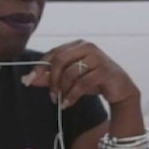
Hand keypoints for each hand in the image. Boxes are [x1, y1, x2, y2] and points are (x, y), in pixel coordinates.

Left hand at [21, 40, 139, 108]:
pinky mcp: (104, 70)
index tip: (30, 81)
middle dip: (52, 80)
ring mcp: (97, 57)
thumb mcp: (69, 80)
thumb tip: (28, 79)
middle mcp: (87, 47)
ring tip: (61, 101)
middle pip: (59, 61)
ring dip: (63, 90)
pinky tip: (68, 104)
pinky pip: (82, 83)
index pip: (53, 53)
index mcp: (77, 45)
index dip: (40, 67)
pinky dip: (72, 95)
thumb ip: (50, 78)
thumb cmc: (94, 81)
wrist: (120, 90)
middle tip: (51, 95)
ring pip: (70, 73)